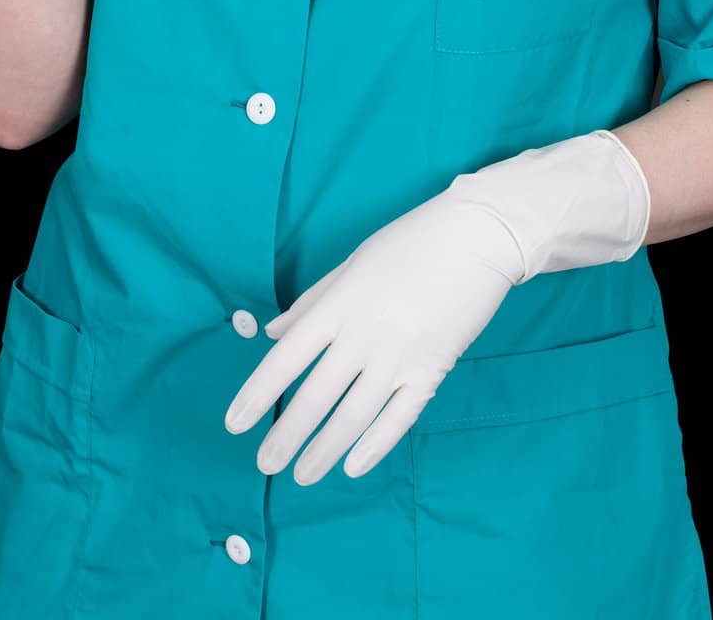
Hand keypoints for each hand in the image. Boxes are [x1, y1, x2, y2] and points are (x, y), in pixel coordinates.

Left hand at [223, 185, 524, 486]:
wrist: (477, 237)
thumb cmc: (410, 243)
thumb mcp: (353, 263)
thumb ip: (312, 302)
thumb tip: (273, 333)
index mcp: (340, 303)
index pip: (287, 358)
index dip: (257, 394)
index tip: (234, 423)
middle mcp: (365, 334)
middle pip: (316, 396)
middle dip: (286, 435)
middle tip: (265, 464)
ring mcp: (400, 355)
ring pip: (354, 415)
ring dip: (324, 450)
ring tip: (302, 474)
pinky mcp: (432, 370)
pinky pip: (399, 417)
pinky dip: (374, 445)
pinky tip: (352, 466)